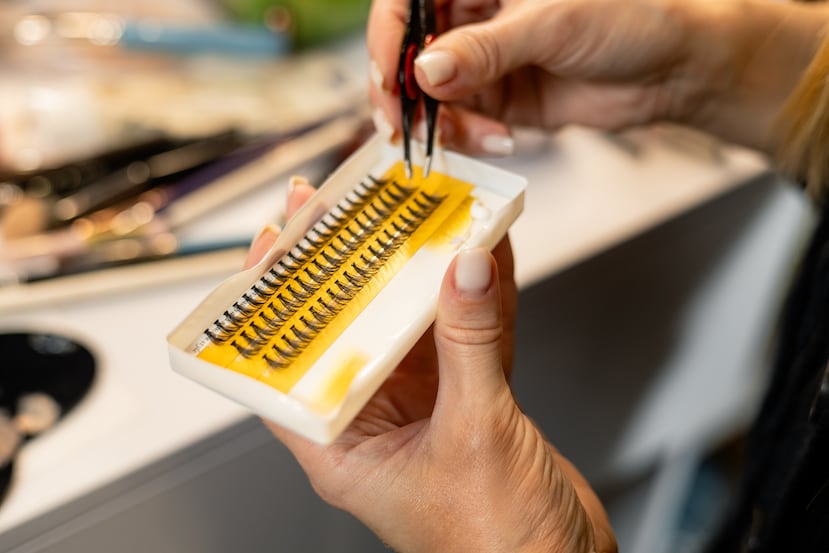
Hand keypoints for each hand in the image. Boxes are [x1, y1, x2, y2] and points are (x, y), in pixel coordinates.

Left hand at [245, 176, 615, 552]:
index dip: (273, 306)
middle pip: (351, 332)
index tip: (273, 246)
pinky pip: (469, 336)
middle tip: (343, 210)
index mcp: (345, 449)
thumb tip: (462, 272)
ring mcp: (426, 409)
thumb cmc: (498, 544)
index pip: (287, 368)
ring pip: (414, 326)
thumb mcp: (474, 434)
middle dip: (351, 269)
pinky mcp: (472, 401)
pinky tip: (483, 254)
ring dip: (419, 272)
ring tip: (413, 215)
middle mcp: (378, 424)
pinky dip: (478, 297)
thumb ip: (470, 346)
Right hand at [368, 0, 828, 153]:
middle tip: (405, 123)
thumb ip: (486, 49)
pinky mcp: (498, 99)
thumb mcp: (554, 24)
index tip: (391, 73)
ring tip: (463, 137)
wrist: (674, 68)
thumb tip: (425, 72)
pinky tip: (497, 140)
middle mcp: (473, 17)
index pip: (408, 0)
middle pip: (409, 51)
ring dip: (438, 121)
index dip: (389, 35)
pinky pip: (462, 122)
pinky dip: (468, 137)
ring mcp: (482, 61)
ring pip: (430, 94)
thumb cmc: (630, 17)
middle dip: (404, 90)